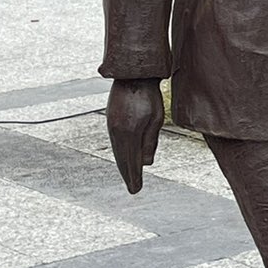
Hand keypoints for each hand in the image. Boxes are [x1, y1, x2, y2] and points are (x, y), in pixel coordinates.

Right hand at [106, 77, 163, 194]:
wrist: (132, 76)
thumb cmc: (149, 97)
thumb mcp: (155, 119)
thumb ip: (150, 141)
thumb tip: (146, 163)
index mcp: (129, 133)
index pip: (131, 161)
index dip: (134, 176)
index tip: (136, 190)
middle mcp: (117, 132)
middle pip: (122, 159)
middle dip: (129, 174)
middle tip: (133, 190)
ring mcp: (112, 126)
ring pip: (118, 151)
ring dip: (123, 165)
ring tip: (129, 177)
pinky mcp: (111, 120)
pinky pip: (115, 142)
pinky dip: (120, 154)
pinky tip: (124, 158)